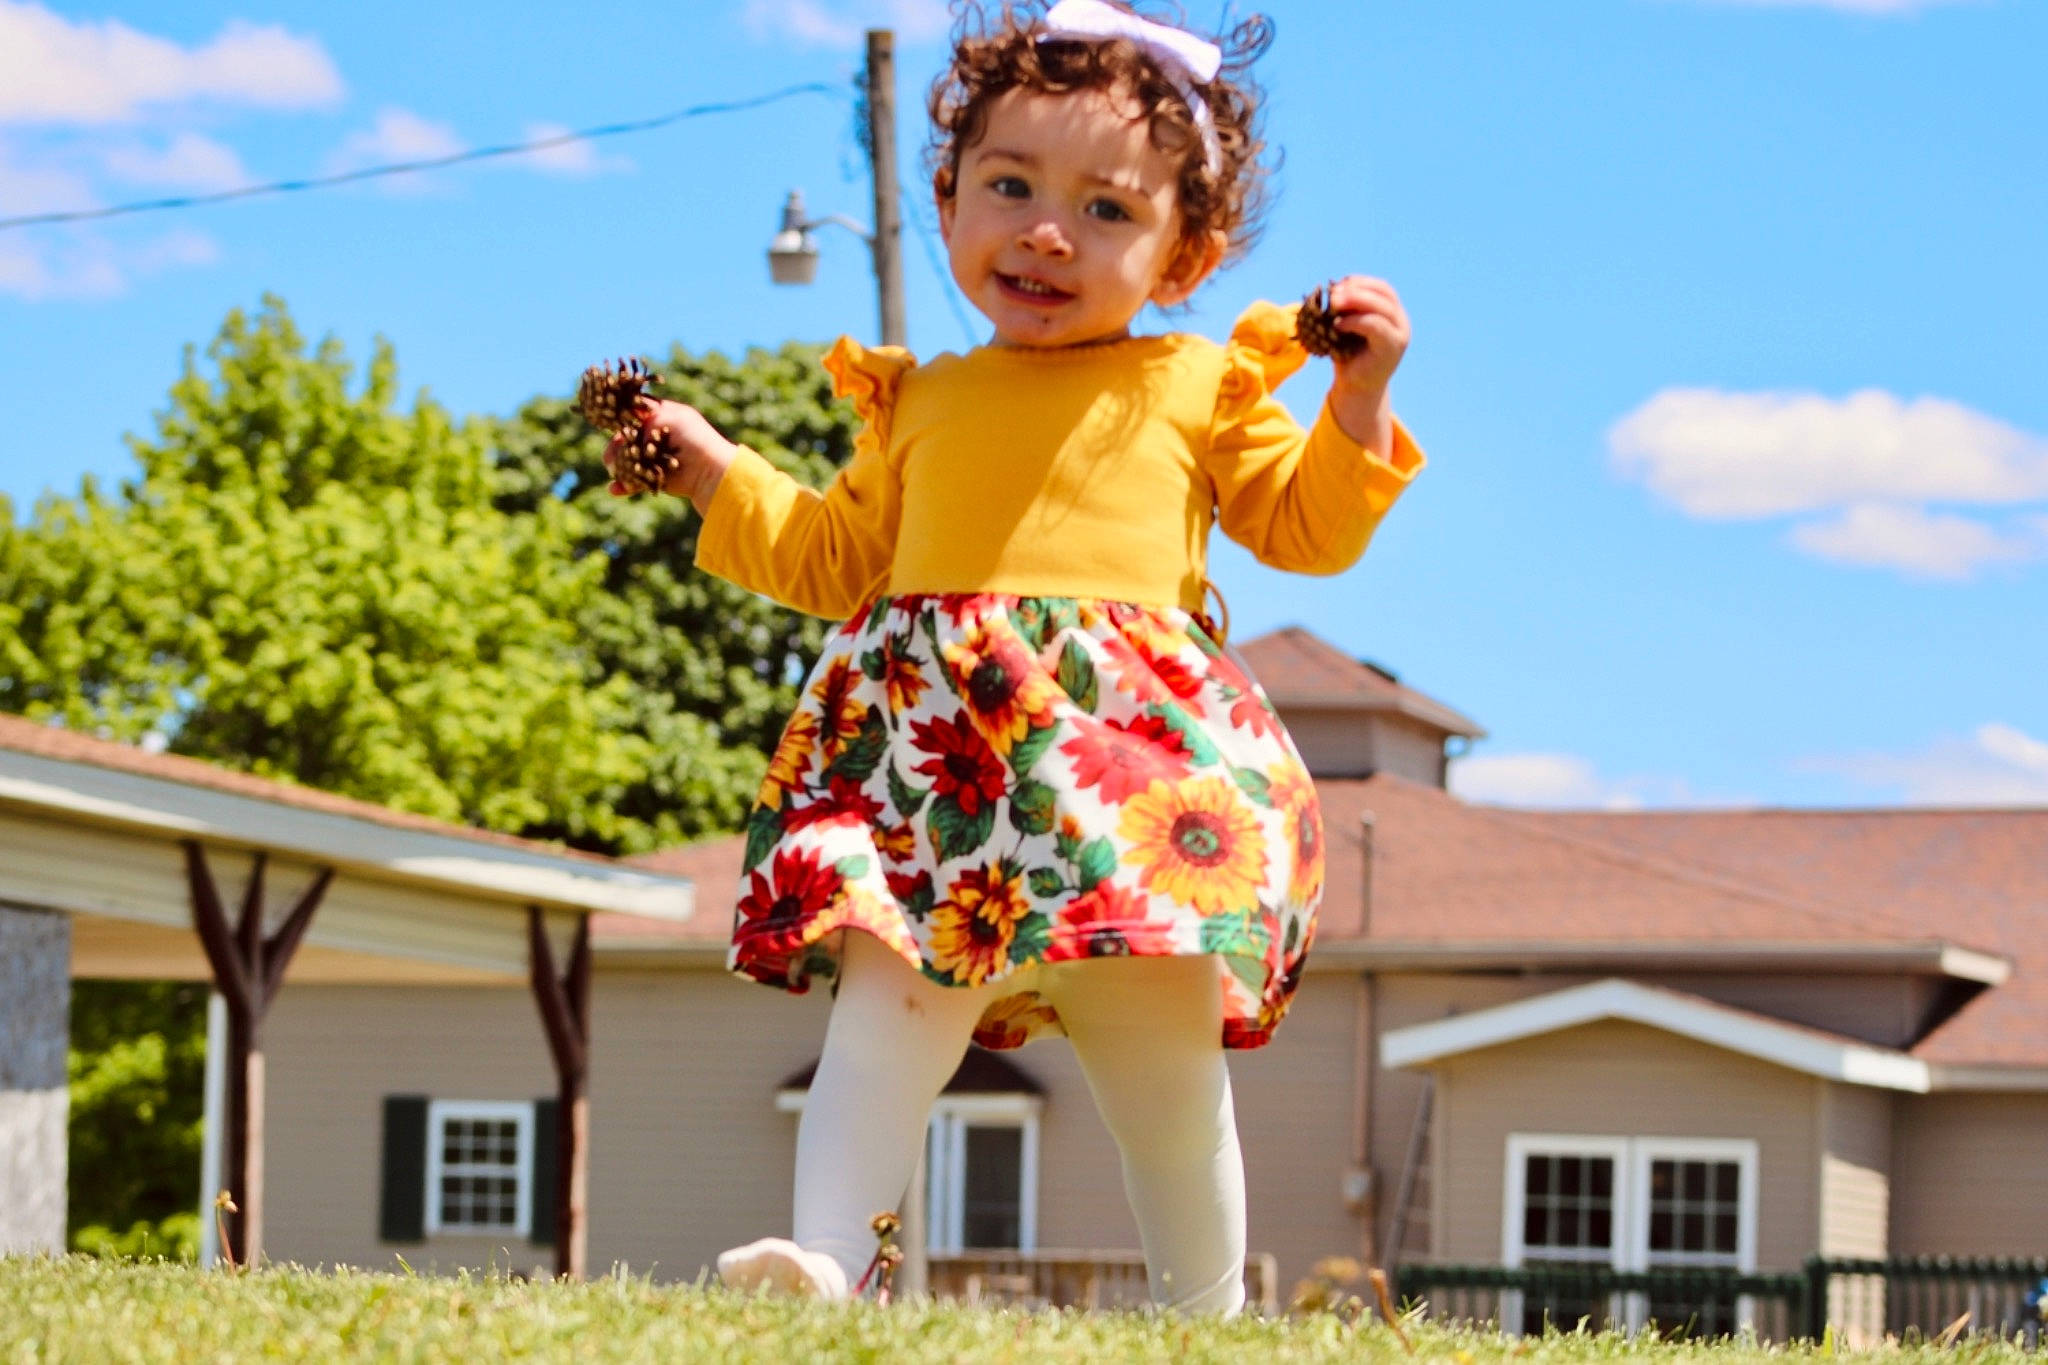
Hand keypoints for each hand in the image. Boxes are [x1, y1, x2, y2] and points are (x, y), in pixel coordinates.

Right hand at [603, 399, 738, 512]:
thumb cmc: (692, 438)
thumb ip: (641, 422)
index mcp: (662, 416)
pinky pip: (635, 481)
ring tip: (615, 471)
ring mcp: (656, 457)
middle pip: (626, 439)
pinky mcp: (656, 478)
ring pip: (627, 460)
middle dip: (616, 446)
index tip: (606, 421)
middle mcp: (657, 435)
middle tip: (612, 453)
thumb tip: (625, 436)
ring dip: (618, 466)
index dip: (620, 418)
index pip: (634, 414)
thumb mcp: (665, 418)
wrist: (711, 470)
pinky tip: (615, 489)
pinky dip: (624, 485)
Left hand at [1323, 276, 1409, 454]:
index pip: (1382, 288)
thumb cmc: (1348, 355)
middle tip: (1333, 294)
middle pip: (1384, 295)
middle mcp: (1401, 322)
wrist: (1356, 388)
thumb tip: (1333, 287)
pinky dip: (1355, 321)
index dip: (1361, 282)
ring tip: (1333, 304)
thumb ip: (1346, 309)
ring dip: (1356, 301)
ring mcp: (1399, 335)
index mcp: (1393, 313)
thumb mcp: (1347, 327)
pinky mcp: (1392, 348)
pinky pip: (1375, 326)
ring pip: (1382, 308)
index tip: (1339, 283)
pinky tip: (1338, 325)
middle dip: (1356, 290)